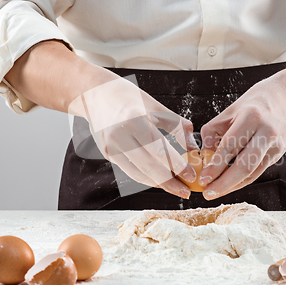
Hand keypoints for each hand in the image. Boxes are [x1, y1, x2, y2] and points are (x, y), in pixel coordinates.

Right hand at [69, 76, 198, 198]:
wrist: (93, 94)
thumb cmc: (126, 96)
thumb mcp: (155, 105)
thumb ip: (176, 126)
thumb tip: (193, 147)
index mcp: (134, 119)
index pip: (159, 149)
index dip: (177, 165)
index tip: (191, 175)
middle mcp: (119, 135)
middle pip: (149, 167)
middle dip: (170, 182)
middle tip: (186, 190)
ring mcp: (110, 147)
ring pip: (139, 174)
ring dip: (159, 184)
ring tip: (176, 188)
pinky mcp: (107, 154)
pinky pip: (130, 171)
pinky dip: (147, 178)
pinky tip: (160, 180)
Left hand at [198, 69, 285, 199]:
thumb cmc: (255, 102)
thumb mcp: (230, 110)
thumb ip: (214, 132)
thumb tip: (204, 158)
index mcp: (251, 117)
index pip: (230, 146)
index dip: (215, 165)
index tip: (203, 178)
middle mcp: (267, 132)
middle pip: (245, 164)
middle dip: (224, 183)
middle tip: (208, 193)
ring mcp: (275, 144)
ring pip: (252, 172)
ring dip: (232, 185)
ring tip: (215, 192)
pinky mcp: (278, 153)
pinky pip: (258, 172)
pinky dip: (242, 181)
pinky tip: (229, 185)